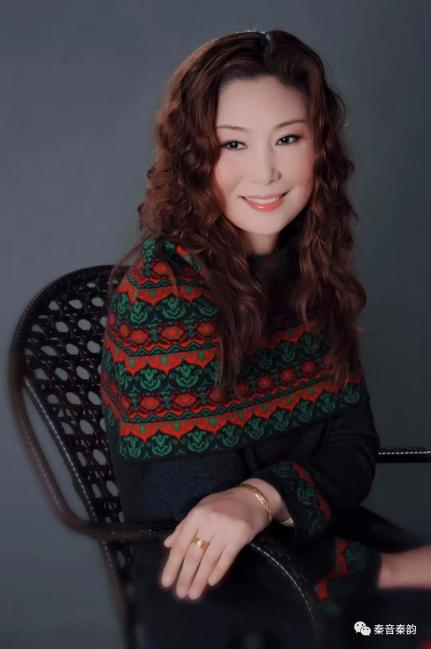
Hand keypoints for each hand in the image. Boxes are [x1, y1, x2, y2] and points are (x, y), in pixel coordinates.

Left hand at [158, 486, 269, 601]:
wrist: (253, 497)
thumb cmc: (223, 504)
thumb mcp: (201, 509)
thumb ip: (184, 527)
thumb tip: (168, 545)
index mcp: (196, 515)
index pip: (181, 544)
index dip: (172, 565)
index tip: (166, 582)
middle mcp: (209, 522)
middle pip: (194, 554)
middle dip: (185, 576)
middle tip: (180, 594)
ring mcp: (225, 529)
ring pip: (209, 559)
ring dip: (200, 579)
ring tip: (193, 594)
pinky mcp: (240, 536)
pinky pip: (227, 557)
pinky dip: (219, 571)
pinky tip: (211, 583)